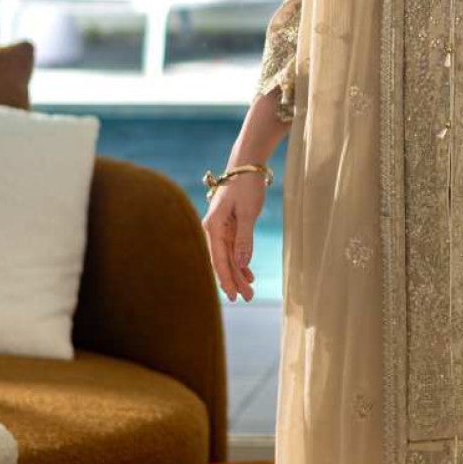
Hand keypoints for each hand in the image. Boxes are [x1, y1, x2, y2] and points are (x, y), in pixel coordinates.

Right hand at [202, 174, 266, 302]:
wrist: (246, 165)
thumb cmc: (247, 186)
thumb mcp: (249, 213)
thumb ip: (244, 239)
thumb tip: (240, 264)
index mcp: (214, 225)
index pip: (219, 259)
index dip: (226, 278)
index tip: (234, 296)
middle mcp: (213, 228)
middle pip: (223, 260)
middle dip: (234, 280)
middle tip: (246, 298)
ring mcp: (220, 227)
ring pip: (228, 256)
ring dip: (238, 273)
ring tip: (249, 290)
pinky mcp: (229, 225)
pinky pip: (233, 248)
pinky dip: (240, 261)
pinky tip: (248, 274)